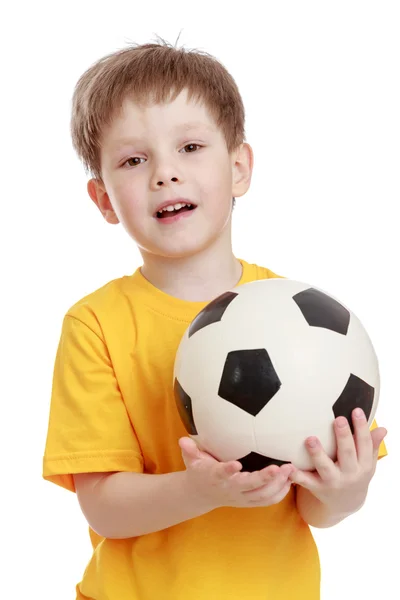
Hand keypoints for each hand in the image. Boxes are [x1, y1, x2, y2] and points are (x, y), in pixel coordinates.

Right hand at [179, 437, 293, 509]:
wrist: (202, 494)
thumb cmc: (199, 470)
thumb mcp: (191, 459)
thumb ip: (188, 450)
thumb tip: (182, 439)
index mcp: (215, 477)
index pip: (222, 474)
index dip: (228, 470)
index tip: (236, 464)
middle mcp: (230, 489)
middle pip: (249, 486)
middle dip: (265, 478)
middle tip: (281, 467)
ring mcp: (241, 497)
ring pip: (262, 495)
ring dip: (278, 485)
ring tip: (291, 470)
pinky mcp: (250, 501)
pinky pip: (267, 501)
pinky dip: (280, 493)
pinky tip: (291, 480)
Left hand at [289, 408, 386, 512]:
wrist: (344, 503)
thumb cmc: (355, 474)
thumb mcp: (367, 463)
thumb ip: (372, 445)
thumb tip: (383, 429)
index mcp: (364, 465)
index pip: (365, 444)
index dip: (362, 427)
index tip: (356, 410)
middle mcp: (349, 474)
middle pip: (347, 454)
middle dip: (343, 437)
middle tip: (338, 419)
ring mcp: (332, 481)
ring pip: (325, 467)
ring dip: (318, 453)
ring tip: (310, 439)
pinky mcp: (317, 487)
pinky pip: (305, 481)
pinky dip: (296, 474)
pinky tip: (288, 465)